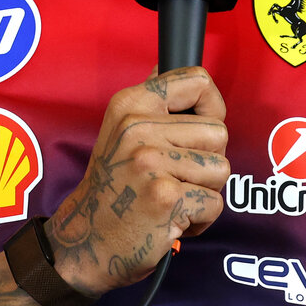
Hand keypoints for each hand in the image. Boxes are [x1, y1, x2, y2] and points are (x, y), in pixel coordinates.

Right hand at [44, 66, 228, 297]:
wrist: (85, 241)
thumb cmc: (113, 189)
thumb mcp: (121, 131)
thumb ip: (151, 102)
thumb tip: (169, 64)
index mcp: (131, 104)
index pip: (198, 81)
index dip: (212, 108)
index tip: (198, 131)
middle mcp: (138, 128)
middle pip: (219, 133)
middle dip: (206, 162)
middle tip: (175, 178)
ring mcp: (151, 162)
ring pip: (221, 169)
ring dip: (203, 192)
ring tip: (172, 199)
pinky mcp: (165, 197)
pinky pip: (213, 204)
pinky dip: (198, 220)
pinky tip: (170, 219)